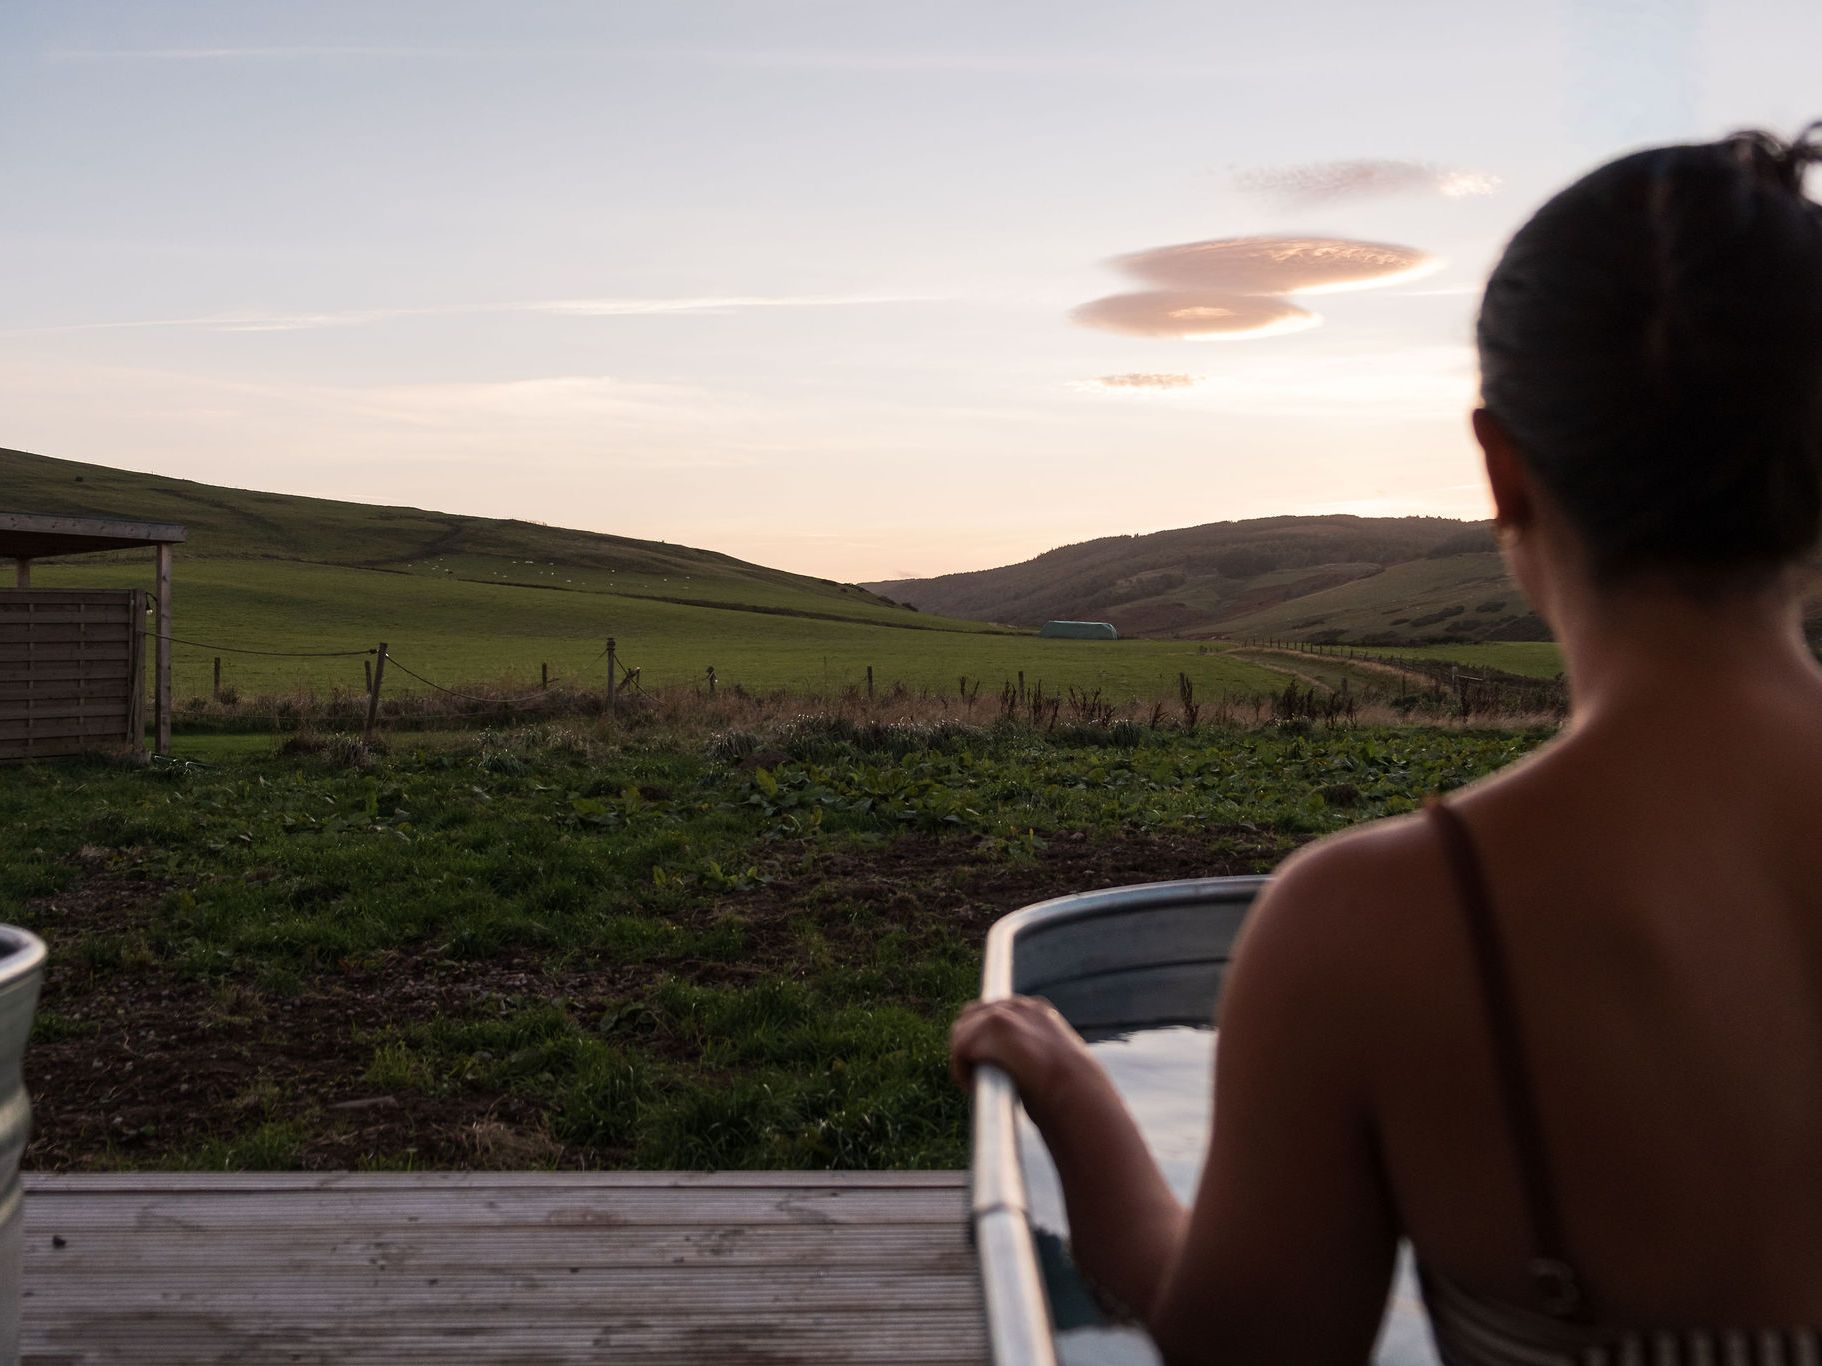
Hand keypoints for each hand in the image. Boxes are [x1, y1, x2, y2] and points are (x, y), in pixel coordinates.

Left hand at [950, 995, 1101, 1119]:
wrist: (1079, 1093)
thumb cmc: (1069, 1092)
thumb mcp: (1051, 1066)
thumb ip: (1031, 1057)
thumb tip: (1012, 1072)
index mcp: (1037, 1012)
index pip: (995, 1012)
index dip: (981, 1034)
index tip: (979, 1058)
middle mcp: (1021, 1006)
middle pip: (971, 1014)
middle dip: (966, 1044)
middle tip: (972, 1074)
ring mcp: (1009, 1012)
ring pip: (963, 1031)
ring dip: (961, 1058)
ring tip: (972, 1082)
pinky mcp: (995, 1026)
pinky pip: (960, 1047)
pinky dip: (960, 1069)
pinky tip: (970, 1086)